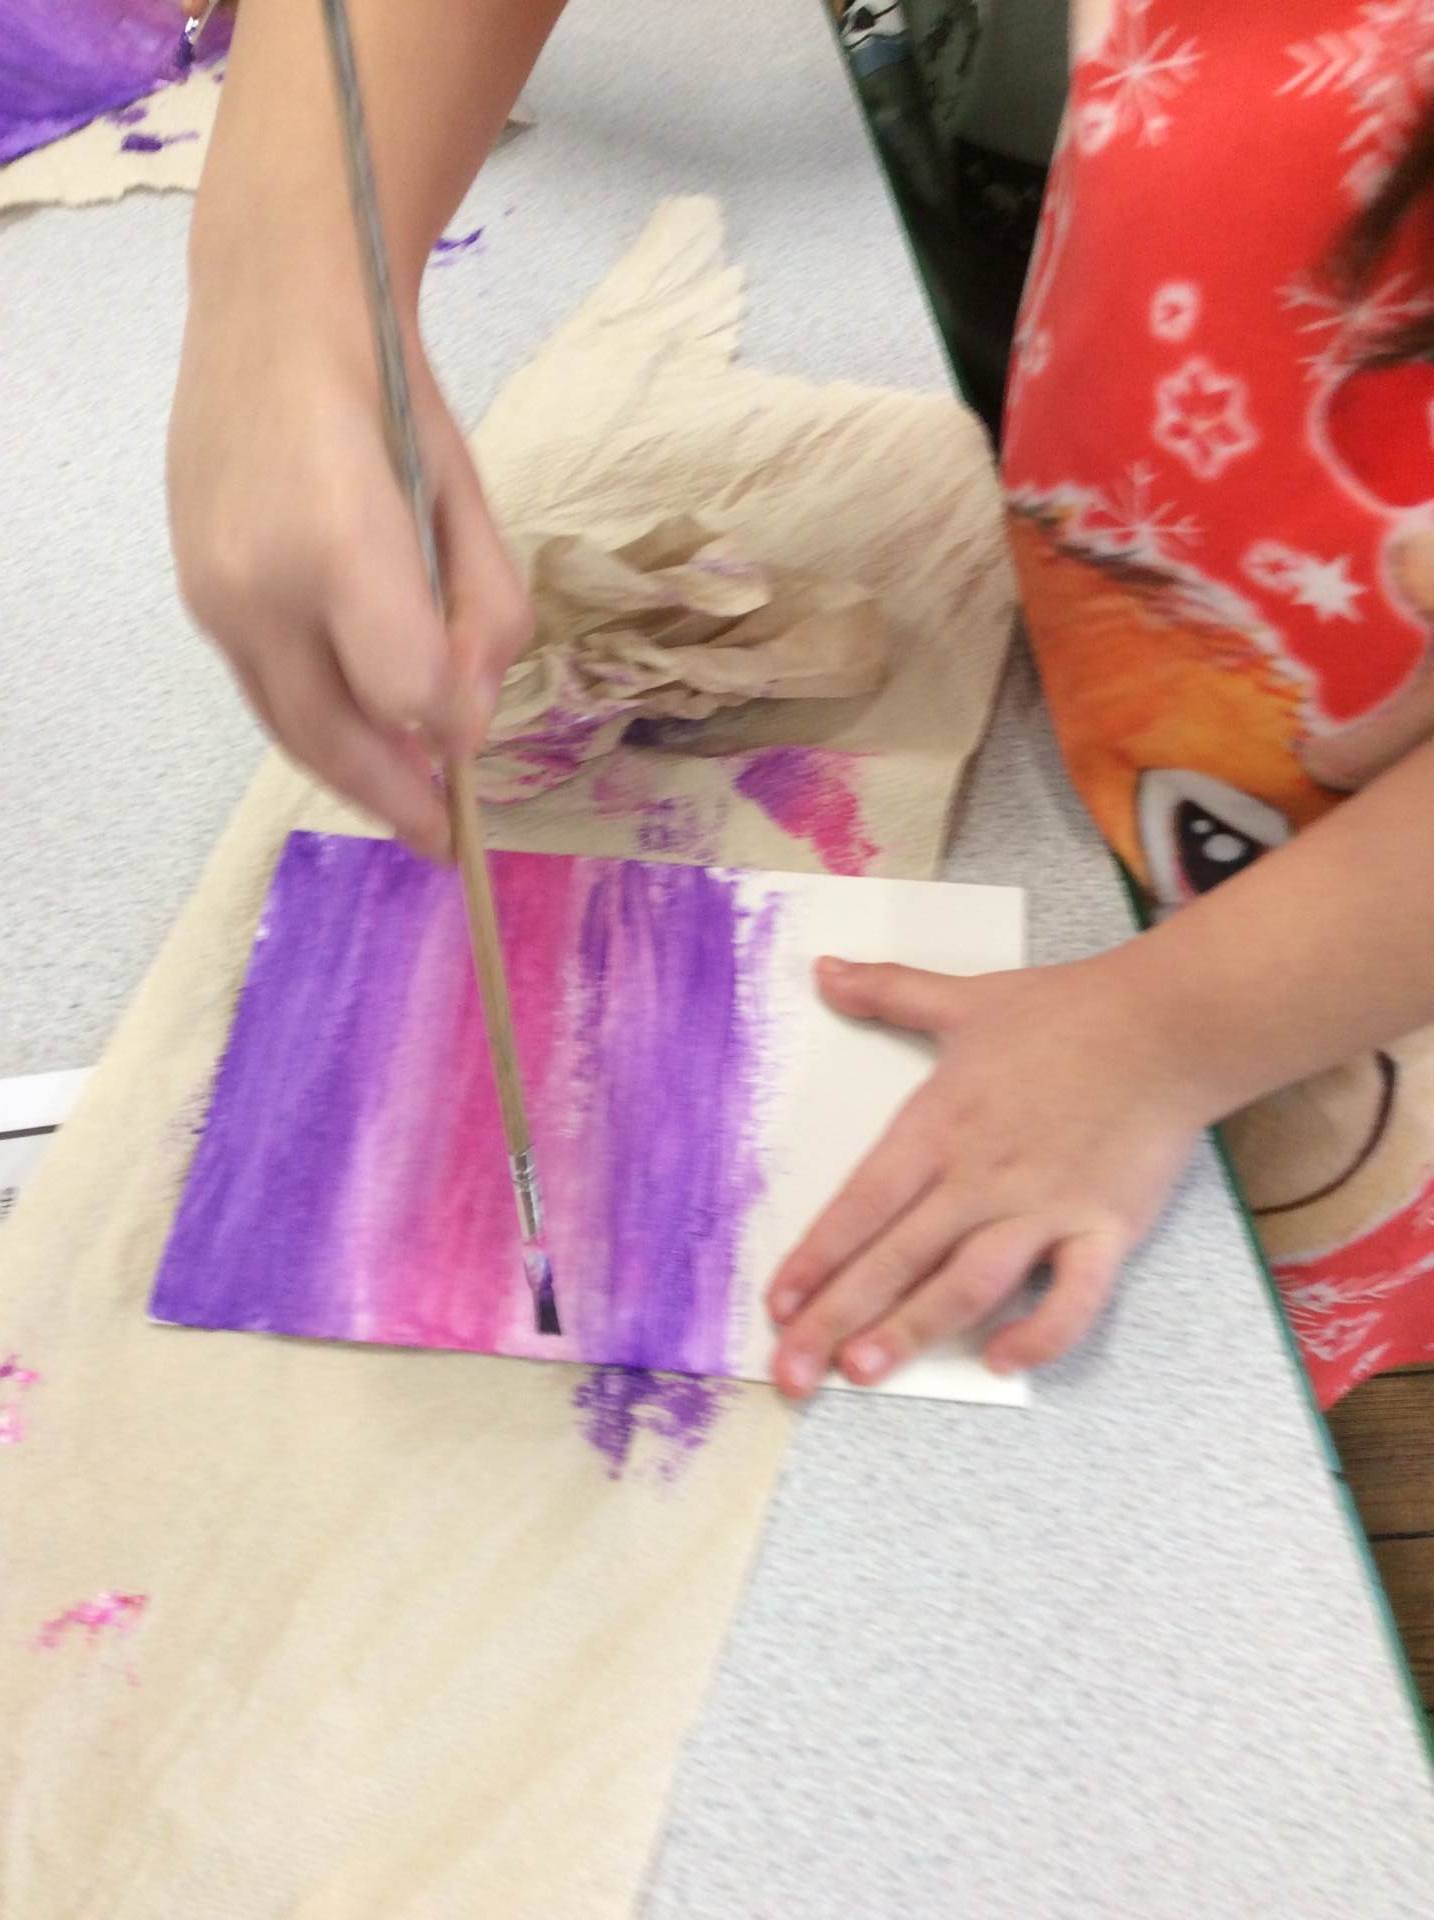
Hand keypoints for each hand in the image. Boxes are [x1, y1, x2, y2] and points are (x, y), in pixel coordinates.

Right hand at [167, 284, 531, 858]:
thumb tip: (467, 723)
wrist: (274, 314)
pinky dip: (316, 725)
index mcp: (341, 540)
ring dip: (352, 776)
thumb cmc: (393, 397)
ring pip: (289, 723)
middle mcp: (259, 580)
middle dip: (394, 798)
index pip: (404, 688)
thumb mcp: (469, 501)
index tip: (475, 749)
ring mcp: (214, 593)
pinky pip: (263, 689)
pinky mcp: (197, 595)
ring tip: (405, 805)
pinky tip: (360, 735)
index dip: (447, 728)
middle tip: (444, 842)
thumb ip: (483, 615)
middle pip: (332, 733)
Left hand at [766, 952, 1206, 1395]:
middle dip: (837, 1318)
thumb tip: (823, 969)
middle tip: (793, 1373)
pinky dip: (1038, 1334)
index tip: (777, 1305)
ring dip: (913, 1331)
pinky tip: (998, 1361)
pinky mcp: (1104, 1230)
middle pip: (896, 1258)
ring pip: (967, 1284)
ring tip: (864, 1372)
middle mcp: (980, 1177)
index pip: (860, 1205)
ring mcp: (1043, 1209)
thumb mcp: (964, 997)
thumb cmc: (1064, 1012)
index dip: (816, 1258)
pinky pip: (1072, 1298)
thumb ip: (888, 991)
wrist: (1167, 1025)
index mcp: (938, 1126)